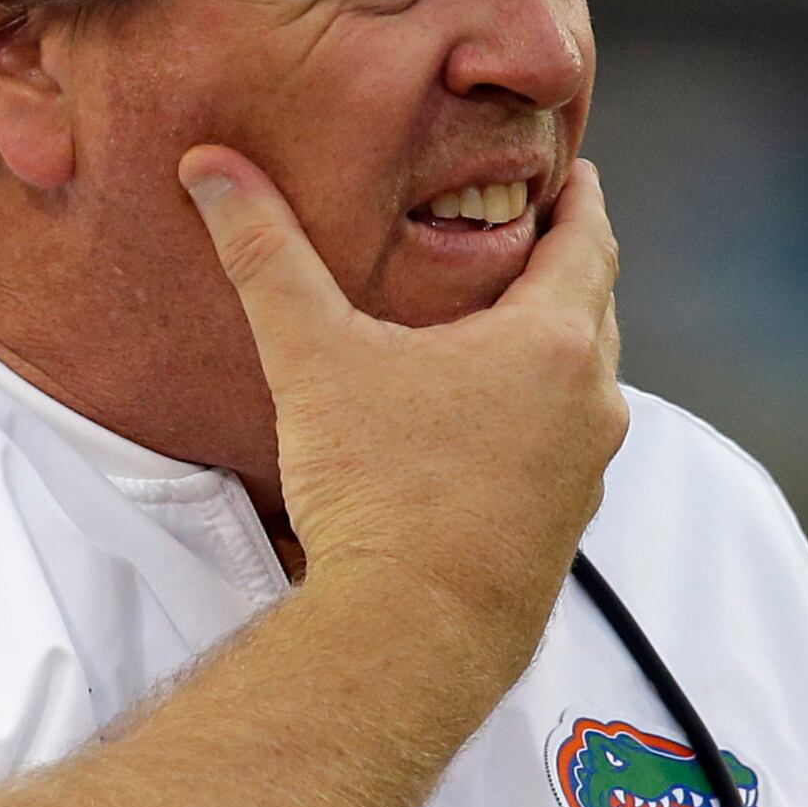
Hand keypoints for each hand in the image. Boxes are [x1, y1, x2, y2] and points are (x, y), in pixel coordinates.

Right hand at [183, 148, 625, 654]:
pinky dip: (545, 413)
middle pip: (596, 309)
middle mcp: (591, 404)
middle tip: (541, 234)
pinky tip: (493, 424)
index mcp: (552, 343)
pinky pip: (567, 445)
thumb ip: (265, 254)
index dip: (581, 198)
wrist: (410, 636)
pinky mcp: (563, 527)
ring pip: (588, 383)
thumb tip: (211, 170)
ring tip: (514, 324)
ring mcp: (585, 473)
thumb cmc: (376, 493)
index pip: (589, 241)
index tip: (575, 172)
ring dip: (561, 344)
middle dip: (571, 265)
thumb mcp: (313, 356)